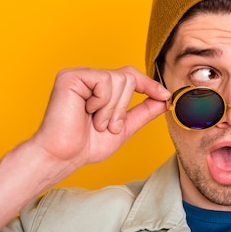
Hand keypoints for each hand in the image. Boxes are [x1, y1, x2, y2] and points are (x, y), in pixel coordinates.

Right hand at [31, 66, 169, 170]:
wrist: (65, 156)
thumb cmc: (87, 145)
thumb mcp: (124, 127)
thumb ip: (143, 112)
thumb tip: (164, 99)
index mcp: (102, 88)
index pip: (131, 76)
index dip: (150, 84)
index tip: (165, 95)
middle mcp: (91, 78)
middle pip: (129, 77)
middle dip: (124, 107)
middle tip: (108, 126)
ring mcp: (81, 76)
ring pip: (120, 79)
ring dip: (113, 109)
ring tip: (96, 122)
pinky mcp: (71, 76)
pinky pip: (105, 80)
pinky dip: (102, 102)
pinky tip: (86, 112)